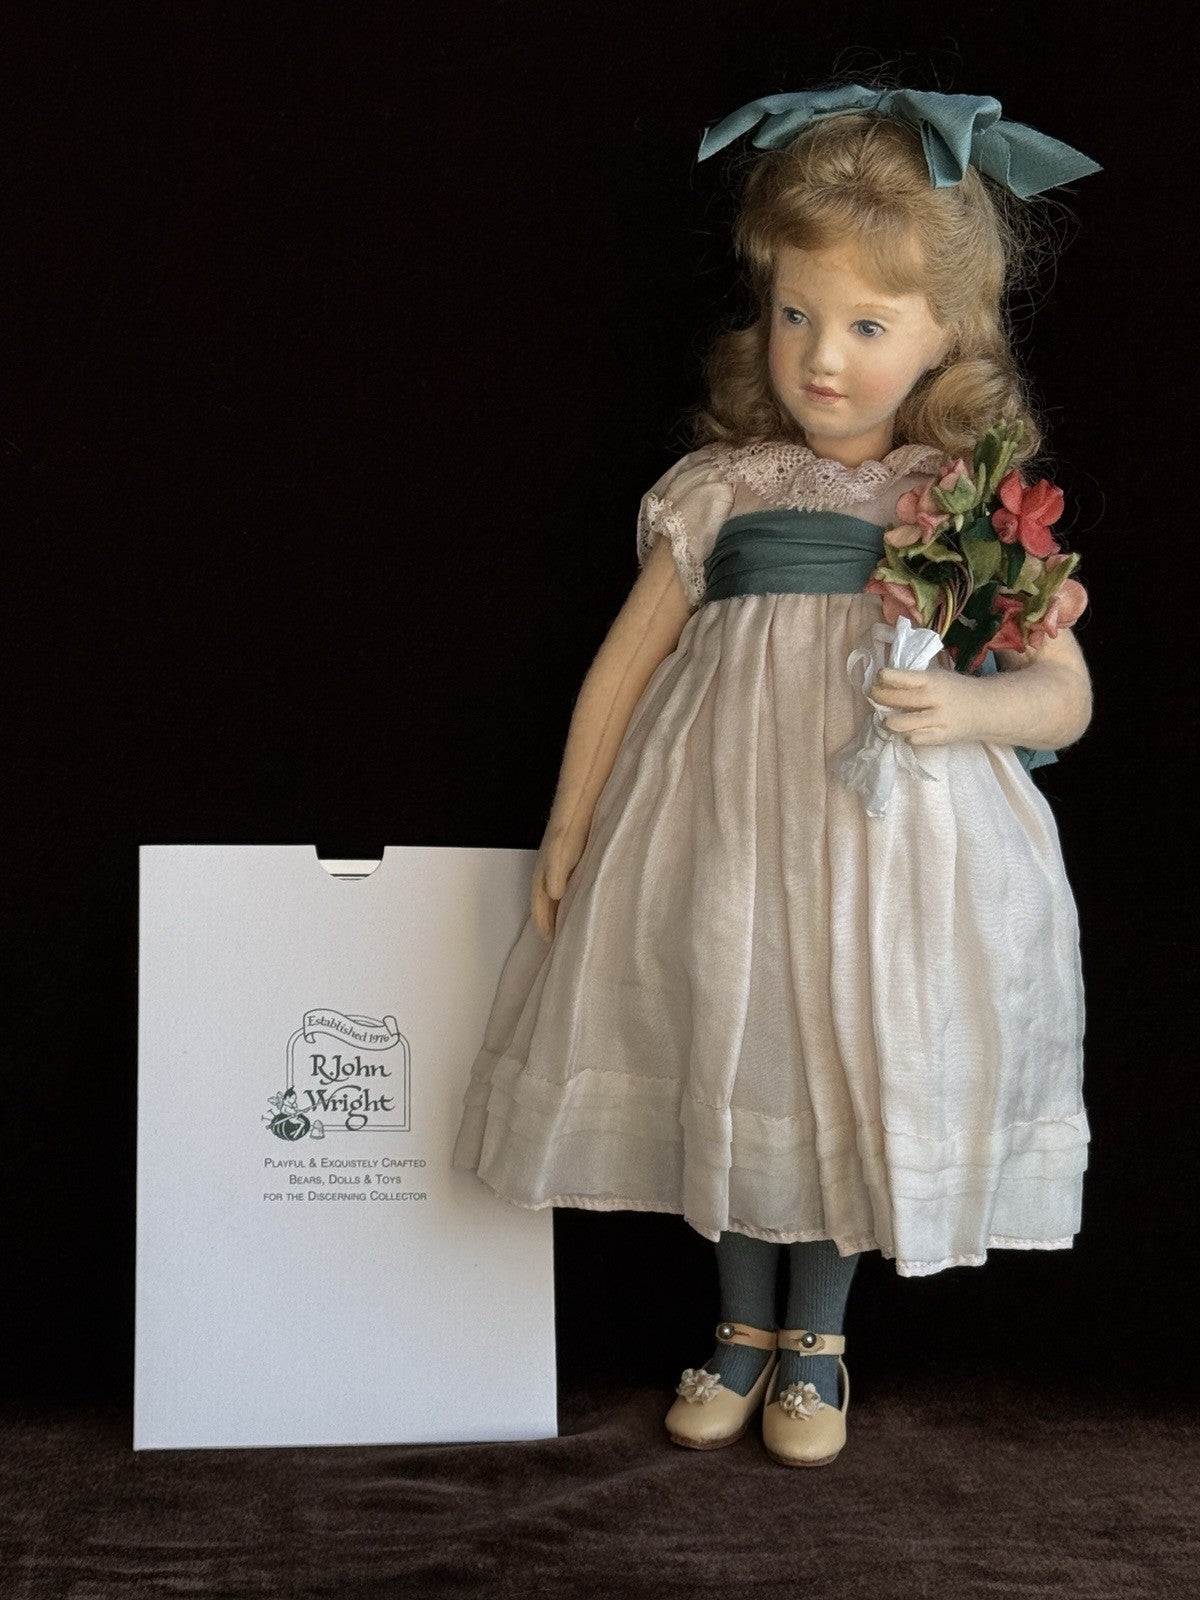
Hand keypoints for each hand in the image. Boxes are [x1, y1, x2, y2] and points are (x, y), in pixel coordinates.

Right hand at [530, 815, 590, 939]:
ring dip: (553, 911)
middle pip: (542, 903)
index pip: (538, 905)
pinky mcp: (567, 861)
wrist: (577, 808)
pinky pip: (561, 886)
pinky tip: (572, 900)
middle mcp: (545, 873)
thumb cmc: (568, 830)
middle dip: (545, 920)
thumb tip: (555, 895)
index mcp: (541, 874)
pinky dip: (563, 899)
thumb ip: (556, 875)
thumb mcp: (560, 854)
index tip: (549, 939)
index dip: (543, 923)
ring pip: (550, 895)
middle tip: (553, 937)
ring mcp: (555, 868)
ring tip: (560, 925)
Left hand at [868, 662, 987, 746]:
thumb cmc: (955, 690)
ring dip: (888, 720)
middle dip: (878, 697)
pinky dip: (906, 734)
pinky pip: (912, 739)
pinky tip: (909, 729)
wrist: (985, 709)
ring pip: (899, 724)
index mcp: (933, 680)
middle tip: (874, 695)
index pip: (901, 678)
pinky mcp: (939, 738)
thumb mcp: (937, 677)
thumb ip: (914, 681)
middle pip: (896, 700)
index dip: (884, 677)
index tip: (878, 677)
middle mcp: (934, 700)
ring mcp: (937, 721)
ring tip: (889, 717)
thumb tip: (882, 684)